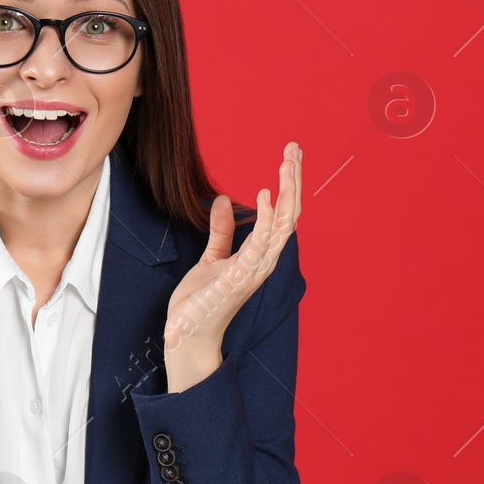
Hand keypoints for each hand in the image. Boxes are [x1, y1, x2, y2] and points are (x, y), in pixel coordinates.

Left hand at [163, 140, 302, 382]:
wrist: (188, 335)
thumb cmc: (202, 301)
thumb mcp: (210, 258)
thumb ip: (221, 231)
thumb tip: (222, 201)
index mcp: (259, 256)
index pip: (283, 216)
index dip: (289, 186)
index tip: (290, 156)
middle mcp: (263, 262)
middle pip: (289, 216)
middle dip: (294, 182)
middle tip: (295, 149)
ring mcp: (254, 271)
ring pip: (281, 226)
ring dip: (286, 193)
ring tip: (287, 163)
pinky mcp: (238, 278)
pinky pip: (258, 245)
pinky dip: (265, 219)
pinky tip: (264, 195)